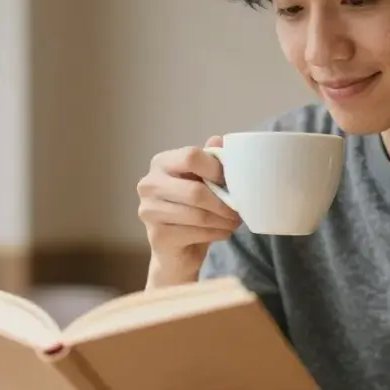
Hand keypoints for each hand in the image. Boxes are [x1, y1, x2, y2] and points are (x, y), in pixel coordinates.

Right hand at [137, 136, 240, 285]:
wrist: (176, 249)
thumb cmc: (192, 208)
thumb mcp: (203, 180)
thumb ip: (210, 159)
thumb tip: (220, 139)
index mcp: (161, 162)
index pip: (191, 156)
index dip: (217, 169)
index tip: (232, 182)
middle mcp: (149, 184)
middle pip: (196, 191)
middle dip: (224, 203)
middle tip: (240, 210)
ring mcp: (149, 211)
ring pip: (198, 215)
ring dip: (223, 220)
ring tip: (234, 222)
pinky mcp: (157, 236)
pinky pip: (196, 233)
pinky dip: (217, 233)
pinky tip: (223, 232)